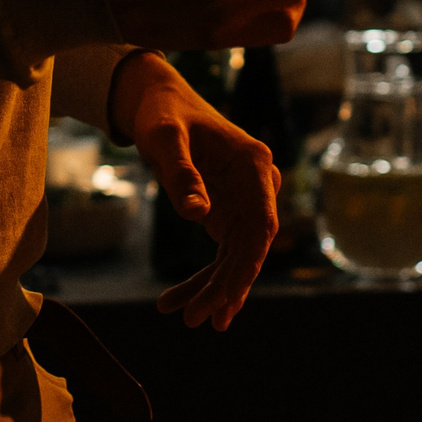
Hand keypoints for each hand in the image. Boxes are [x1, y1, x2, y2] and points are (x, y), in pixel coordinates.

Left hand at [112, 52, 279, 330]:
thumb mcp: (163, 138)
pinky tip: (177, 302)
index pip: (262, 221)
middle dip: (225, 287)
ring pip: (235, 258)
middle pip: (250, 247)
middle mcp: (258, 186)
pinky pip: (221, 254)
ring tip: (184, 318)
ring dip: (211, 289)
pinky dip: (201, 278)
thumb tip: (198, 217)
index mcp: (254, 164)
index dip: (249, 261)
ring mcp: (245, 203)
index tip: (231, 294)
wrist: (159, 102)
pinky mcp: (228, 215)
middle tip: (197, 319)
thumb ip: (181, 174)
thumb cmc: (163, 114)